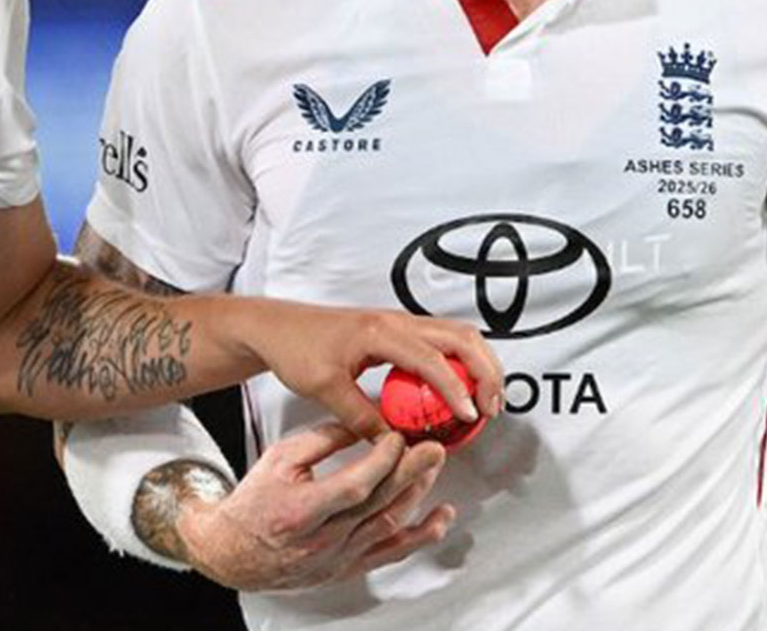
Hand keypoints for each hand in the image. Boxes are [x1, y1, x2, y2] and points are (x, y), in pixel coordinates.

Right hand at [178, 424, 450, 590]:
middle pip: (379, 504)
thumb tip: (358, 424)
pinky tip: (440, 518)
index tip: (397, 438)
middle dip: (411, 472)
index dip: (381, 461)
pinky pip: (392, 552)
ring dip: (418, 494)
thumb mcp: (278, 460)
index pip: (354, 486)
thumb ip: (319, 441)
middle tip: (433, 448)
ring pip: (390, 525)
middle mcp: (324, 540)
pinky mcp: (349, 567)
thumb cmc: (254, 505)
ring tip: (433, 467)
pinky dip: (420, 535)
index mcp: (302, 510)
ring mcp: (339, 557)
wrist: (235, 551)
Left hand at [241, 305, 502, 439]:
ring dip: (479, 364)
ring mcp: (398, 322)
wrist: (275, 327)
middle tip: (491, 409)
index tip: (470, 417)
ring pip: (457, 334)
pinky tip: (459, 391)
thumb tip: (397, 445)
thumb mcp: (325, 389)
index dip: (457, 389)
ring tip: (485, 402)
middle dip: (486, 371)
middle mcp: (395, 321)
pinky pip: (441, 340)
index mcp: (379, 333)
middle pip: (461, 337)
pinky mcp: (396, 330)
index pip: (433, 359)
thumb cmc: (294, 349)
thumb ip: (362, 418)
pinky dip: (461, 362)